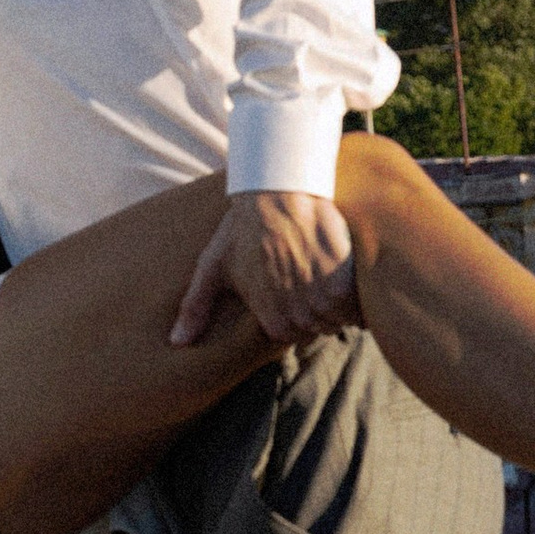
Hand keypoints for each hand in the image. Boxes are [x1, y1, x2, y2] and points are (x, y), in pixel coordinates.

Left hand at [170, 191, 357, 349]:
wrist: (277, 191)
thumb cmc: (241, 228)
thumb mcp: (212, 267)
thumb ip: (195, 308)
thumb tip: (176, 342)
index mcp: (269, 317)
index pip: (291, 335)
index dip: (293, 314)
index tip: (291, 291)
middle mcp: (295, 313)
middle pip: (318, 328)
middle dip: (316, 310)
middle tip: (309, 280)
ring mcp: (320, 298)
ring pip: (339, 319)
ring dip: (338, 304)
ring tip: (326, 276)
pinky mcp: (343, 279)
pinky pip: (358, 305)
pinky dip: (356, 296)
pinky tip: (345, 275)